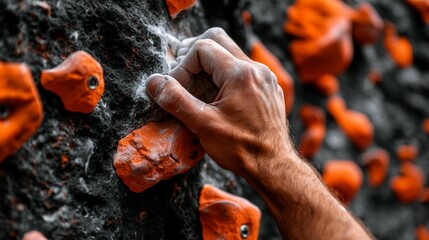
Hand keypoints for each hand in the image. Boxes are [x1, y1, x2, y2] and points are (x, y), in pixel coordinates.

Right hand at [146, 28, 292, 177]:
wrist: (273, 166)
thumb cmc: (240, 148)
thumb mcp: (203, 125)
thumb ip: (176, 100)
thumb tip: (154, 82)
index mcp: (241, 73)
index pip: (202, 48)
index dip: (183, 66)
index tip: (177, 89)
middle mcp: (256, 69)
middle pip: (218, 40)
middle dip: (194, 55)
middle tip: (182, 76)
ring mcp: (265, 78)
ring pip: (231, 53)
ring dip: (209, 66)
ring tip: (197, 89)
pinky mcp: (268, 89)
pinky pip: (243, 69)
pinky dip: (225, 76)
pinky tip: (217, 98)